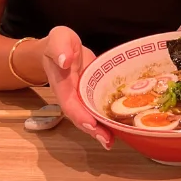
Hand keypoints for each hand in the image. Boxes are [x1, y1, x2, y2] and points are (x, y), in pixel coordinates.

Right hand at [41, 26, 110, 149]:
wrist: (61, 48)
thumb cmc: (59, 43)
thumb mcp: (59, 39)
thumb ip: (60, 48)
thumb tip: (65, 60)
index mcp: (63, 84)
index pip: (69, 103)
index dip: (79, 115)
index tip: (91, 124)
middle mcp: (72, 96)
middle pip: (81, 117)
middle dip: (93, 130)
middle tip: (107, 141)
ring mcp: (82, 97)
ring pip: (90, 117)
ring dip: (101, 130)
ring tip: (113, 141)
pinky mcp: (93, 94)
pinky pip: (98, 108)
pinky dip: (107, 120)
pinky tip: (120, 128)